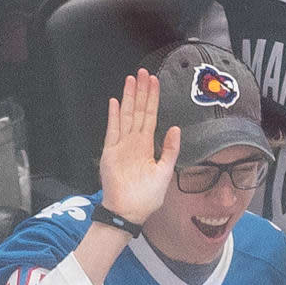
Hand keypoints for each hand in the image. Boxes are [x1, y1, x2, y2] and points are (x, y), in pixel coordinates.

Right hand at [99, 69, 177, 226]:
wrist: (129, 212)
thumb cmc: (147, 197)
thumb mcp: (165, 172)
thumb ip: (170, 150)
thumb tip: (176, 128)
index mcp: (147, 146)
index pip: (151, 116)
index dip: (153, 99)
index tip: (155, 82)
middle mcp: (134, 142)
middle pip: (138, 110)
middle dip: (141, 91)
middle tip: (143, 72)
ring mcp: (121, 145)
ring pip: (126, 115)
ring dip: (128, 98)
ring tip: (131, 80)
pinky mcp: (110, 152)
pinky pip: (112, 130)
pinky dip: (113, 116)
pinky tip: (115, 101)